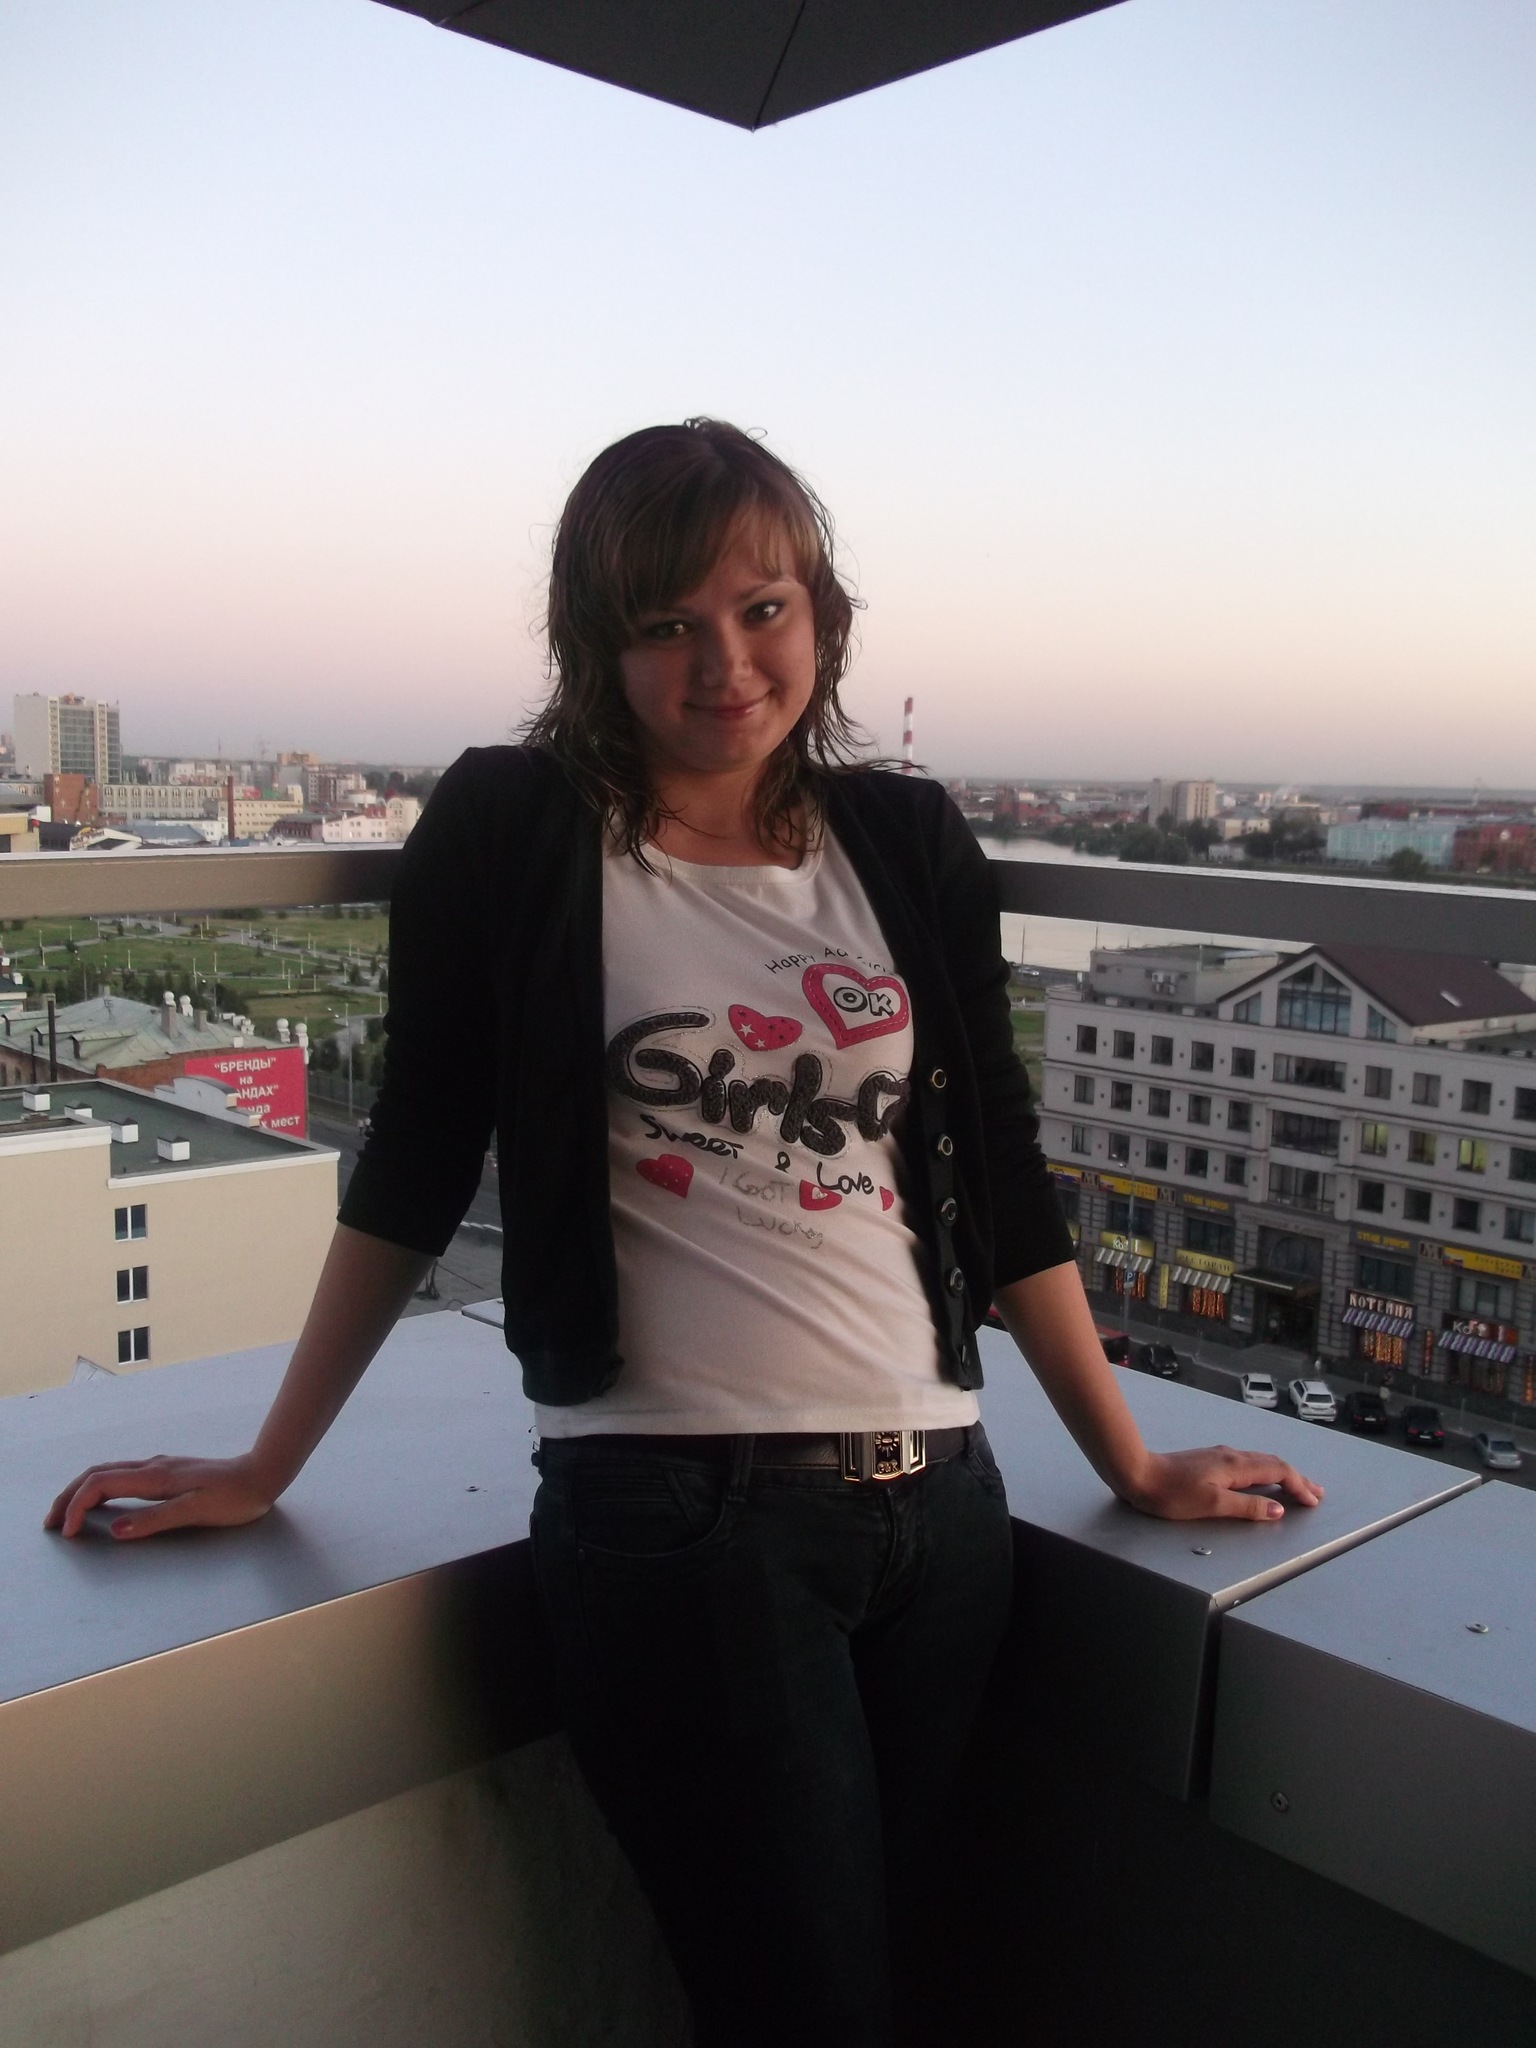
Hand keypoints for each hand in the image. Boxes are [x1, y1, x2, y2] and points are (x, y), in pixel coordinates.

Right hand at [44, 1453, 278, 1541]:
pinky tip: (102, 1502)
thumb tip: (116, 1530)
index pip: (100, 1484)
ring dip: (82, 1491)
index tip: (67, 1532)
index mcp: (155, 1476)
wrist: (263, 1474)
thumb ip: (156, 1520)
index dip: (77, 1506)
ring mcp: (159, 1467)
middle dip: (68, 1496)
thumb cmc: (234, 1497)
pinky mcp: (167, 1473)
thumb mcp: (196, 1512)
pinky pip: (122, 1476)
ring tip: (67, 1514)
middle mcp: (152, 1466)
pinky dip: (100, 1489)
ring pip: (108, 1472)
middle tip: (50, 1523)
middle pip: (96, 1473)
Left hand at [1120, 1446, 1322, 1522]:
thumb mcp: (1212, 1505)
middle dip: (1297, 1478)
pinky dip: (1264, 1472)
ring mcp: (1219, 1456)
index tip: (1312, 1501)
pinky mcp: (1209, 1460)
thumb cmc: (1172, 1493)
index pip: (1278, 1471)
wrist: (1138, 1473)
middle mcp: (1231, 1456)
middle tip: (1315, 1492)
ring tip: (1296, 1486)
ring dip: (1282, 1474)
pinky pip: (1248, 1464)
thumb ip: (1247, 1507)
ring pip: (1260, 1462)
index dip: (1298, 1486)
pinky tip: (1261, 1480)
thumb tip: (1277, 1510)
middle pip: (1273, 1464)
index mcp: (1235, 1465)